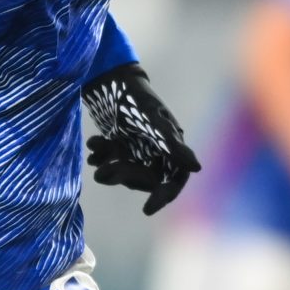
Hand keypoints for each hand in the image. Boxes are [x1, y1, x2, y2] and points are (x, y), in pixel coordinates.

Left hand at [83, 63, 199, 214]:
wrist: (111, 79)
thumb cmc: (135, 96)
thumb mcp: (153, 120)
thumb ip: (172, 144)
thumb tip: (196, 169)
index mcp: (171, 145)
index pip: (174, 180)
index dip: (164, 197)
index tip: (147, 210)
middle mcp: (157, 150)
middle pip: (144, 178)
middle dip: (123, 175)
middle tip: (104, 169)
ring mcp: (138, 148)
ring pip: (125, 172)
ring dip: (108, 167)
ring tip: (94, 150)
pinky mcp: (121, 144)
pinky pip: (111, 163)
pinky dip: (100, 157)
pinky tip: (92, 146)